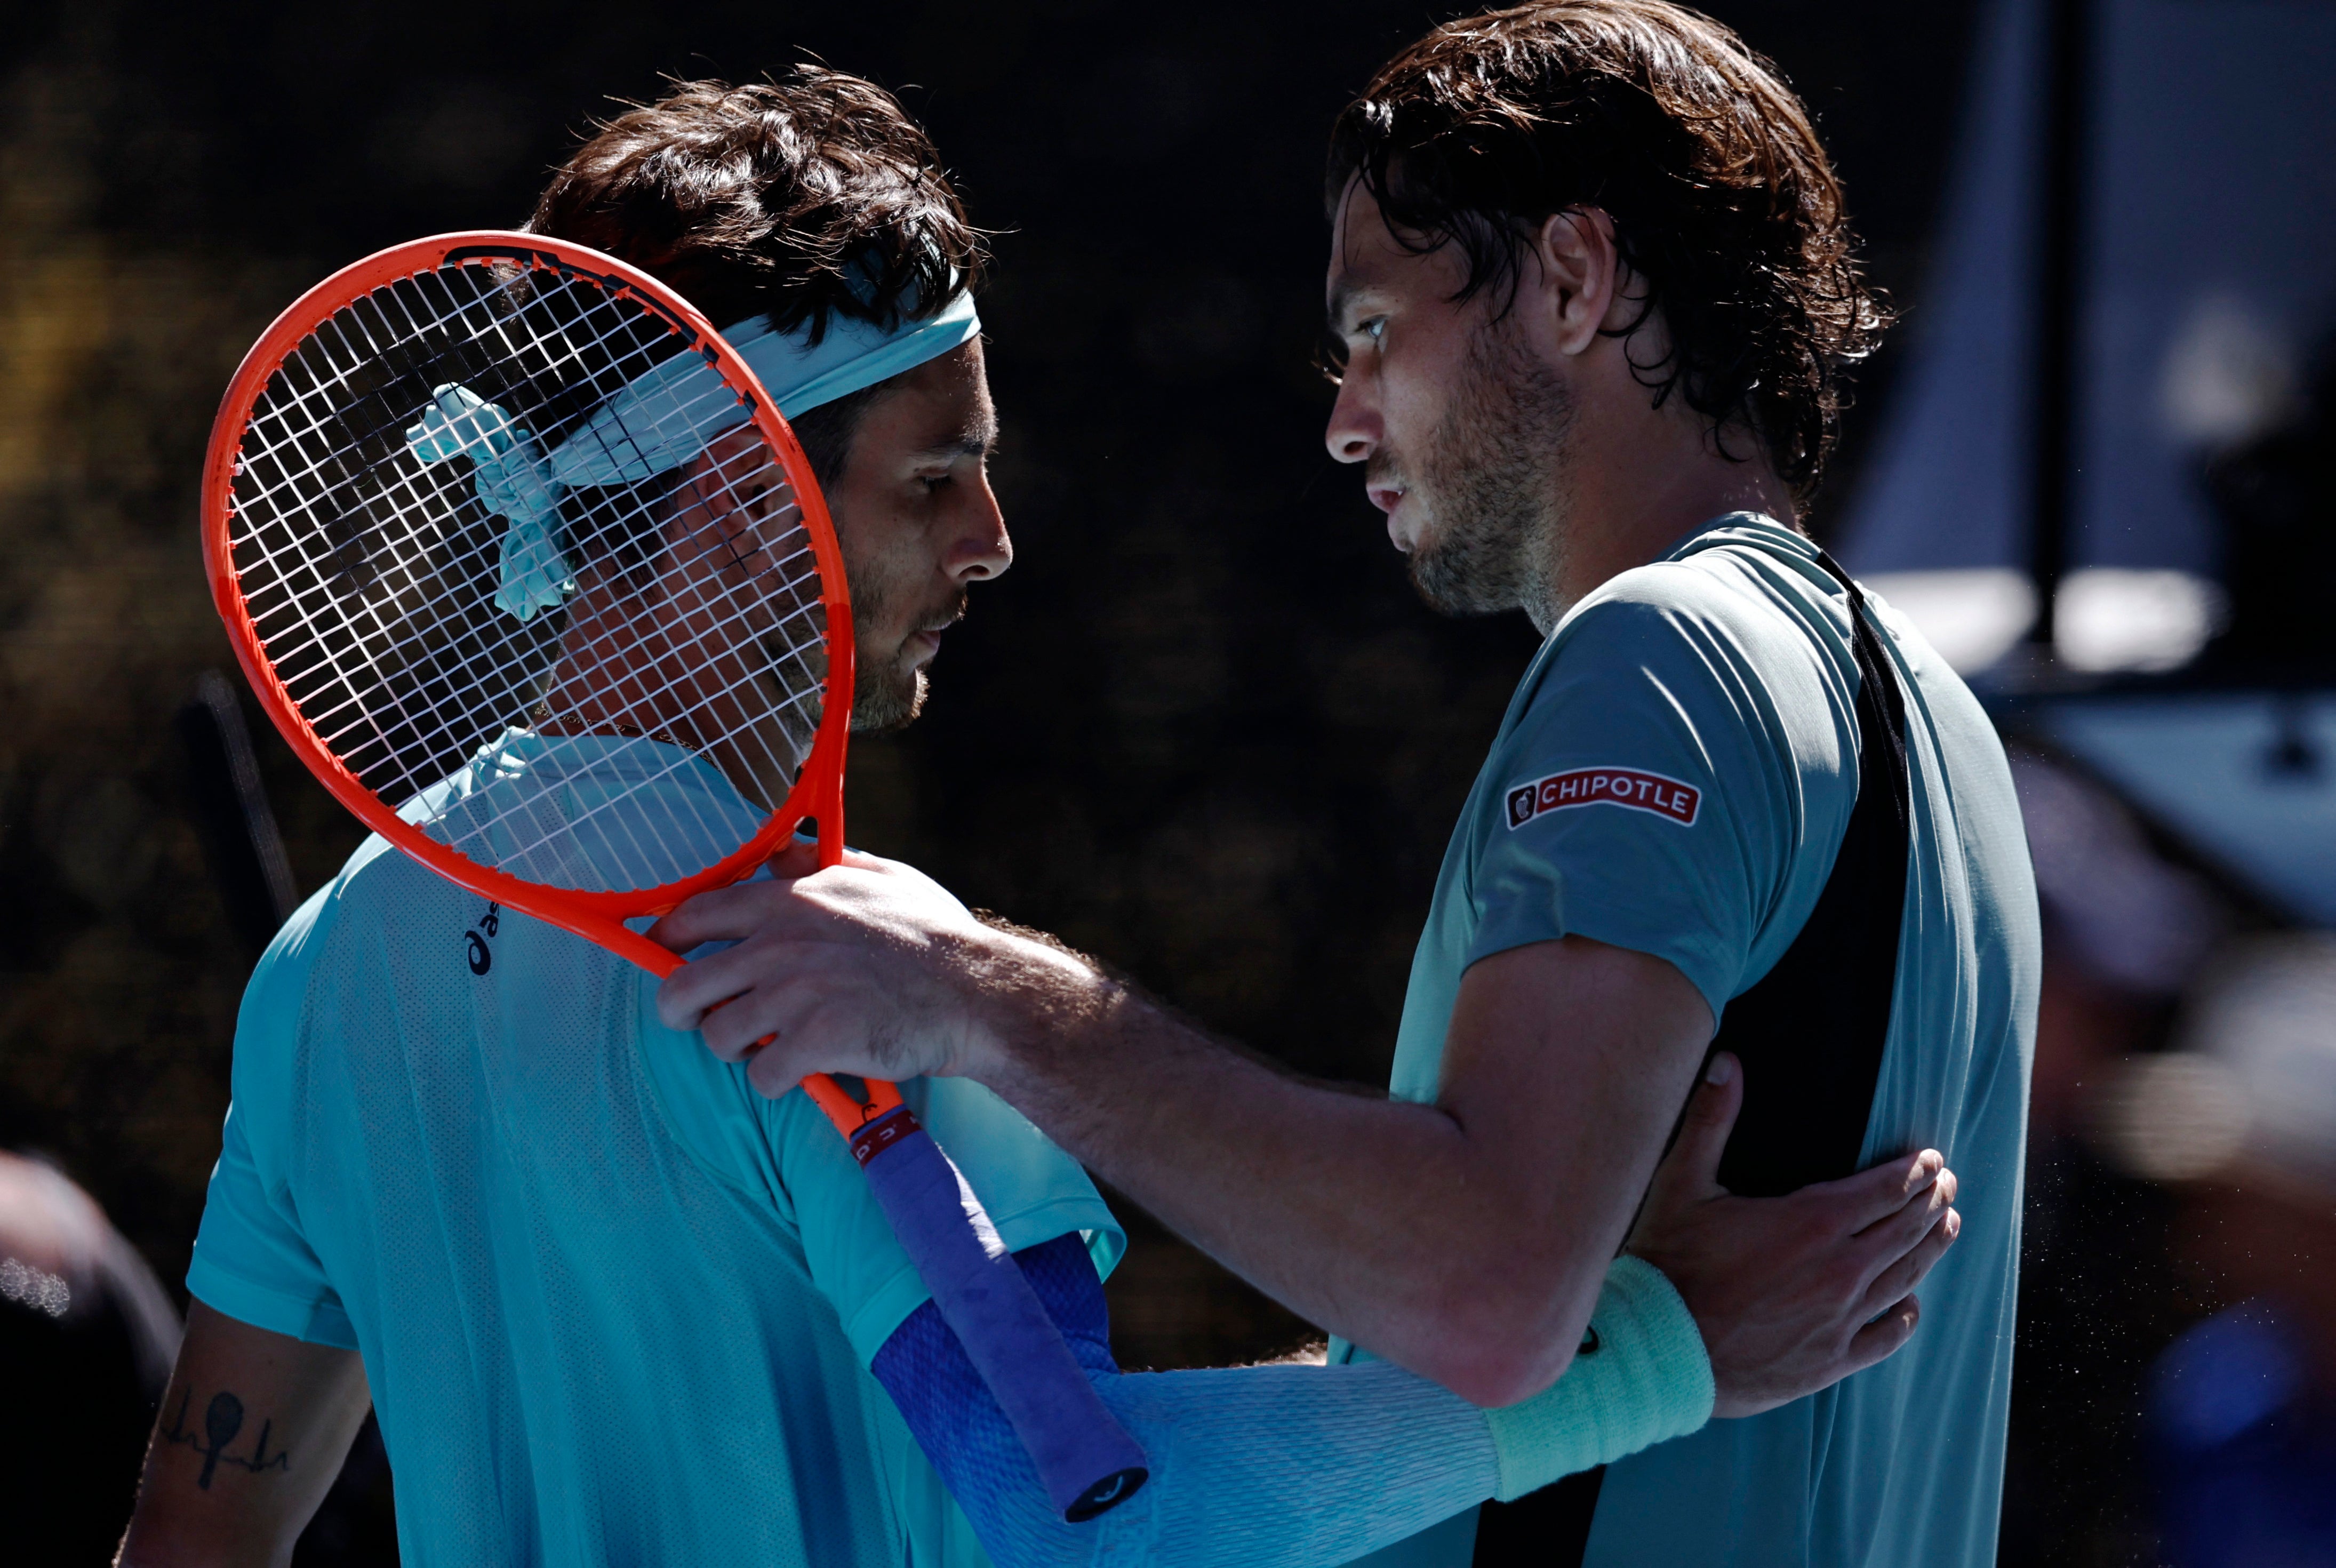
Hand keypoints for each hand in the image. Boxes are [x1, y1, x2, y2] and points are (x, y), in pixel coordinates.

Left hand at [647, 842, 1082, 1095]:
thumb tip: (781, 856)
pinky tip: (804, 1070)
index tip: (666, 954)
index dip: (667, 939)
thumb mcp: (880, 875)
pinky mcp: (813, 1043)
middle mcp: (779, 945)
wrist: (975, 991)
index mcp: (788, 902)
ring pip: (718, 1038)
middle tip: (705, 1021)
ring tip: (770, 1046)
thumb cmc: (933, 934)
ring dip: (739, 1049)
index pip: (694, 915)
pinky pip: (762, 1075)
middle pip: (682, 987)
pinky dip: (778, 1080)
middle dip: (682, 1011)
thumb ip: (822, 865)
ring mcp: (793, 996)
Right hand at [1626, 1053, 1960, 1418]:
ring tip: (1948, 1227)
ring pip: (1905, 1277)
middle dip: (1932, 1200)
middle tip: (1948, 1184)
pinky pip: (1885, 1337)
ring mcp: (1840, 1319)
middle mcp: (1840, 1269)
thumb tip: (1726, 1061)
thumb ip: (1710, 1120)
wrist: (1660, 1350)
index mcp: (1812, 1221)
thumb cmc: (1668, 1263)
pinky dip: (1905, 1316)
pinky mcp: (1830, 1360)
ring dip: (1931, 1247)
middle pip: (1905, 1228)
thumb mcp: (1682, 1183)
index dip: (1915, 1170)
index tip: (1932, 1158)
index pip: (1886, 1188)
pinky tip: (1912, 1306)